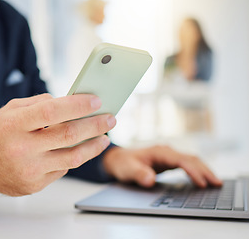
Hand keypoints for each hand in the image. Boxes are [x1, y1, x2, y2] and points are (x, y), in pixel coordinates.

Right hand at [0, 93, 115, 196]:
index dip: (78, 105)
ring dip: (94, 146)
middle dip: (95, 125)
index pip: (53, 111)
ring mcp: (29, 170)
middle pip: (68, 135)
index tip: (97, 100)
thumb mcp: (10, 110)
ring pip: (72, 157)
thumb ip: (38, 104)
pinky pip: (63, 169)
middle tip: (110, 119)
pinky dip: (73, 157)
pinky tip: (79, 149)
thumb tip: (70, 102)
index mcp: (14, 125)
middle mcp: (21, 149)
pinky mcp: (34, 185)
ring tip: (105, 137)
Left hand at [103, 145, 221, 187]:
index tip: (201, 183)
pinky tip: (202, 179)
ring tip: (215, 182)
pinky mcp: (168, 161)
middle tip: (217, 183)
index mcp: (159, 152)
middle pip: (191, 159)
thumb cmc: (123, 163)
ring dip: (203, 170)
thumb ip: (138, 174)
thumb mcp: (127, 169)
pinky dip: (197, 170)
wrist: (118, 158)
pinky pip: (187, 164)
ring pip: (191, 160)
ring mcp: (168, 155)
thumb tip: (150, 179)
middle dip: (204, 170)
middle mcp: (166, 151)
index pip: (181, 160)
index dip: (193, 171)